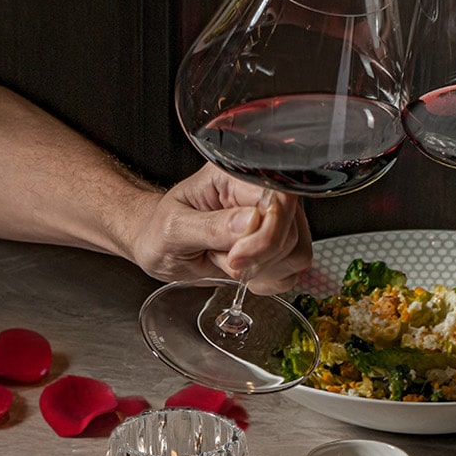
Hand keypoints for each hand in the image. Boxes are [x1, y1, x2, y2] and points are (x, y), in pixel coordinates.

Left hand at [129, 164, 311, 290]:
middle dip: (259, 257)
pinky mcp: (280, 244)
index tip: (235, 257)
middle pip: (292, 229)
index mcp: (234, 176)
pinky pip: (293, 269)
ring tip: (227, 260)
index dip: (264, 235)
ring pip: (296, 251)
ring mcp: (274, 219)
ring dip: (261, 269)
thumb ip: (210, 226)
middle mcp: (260, 192)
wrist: (159, 246)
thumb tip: (251, 222)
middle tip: (224, 260)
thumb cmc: (160, 231)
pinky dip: (268, 279)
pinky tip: (243, 271)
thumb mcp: (174, 228)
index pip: (277, 199)